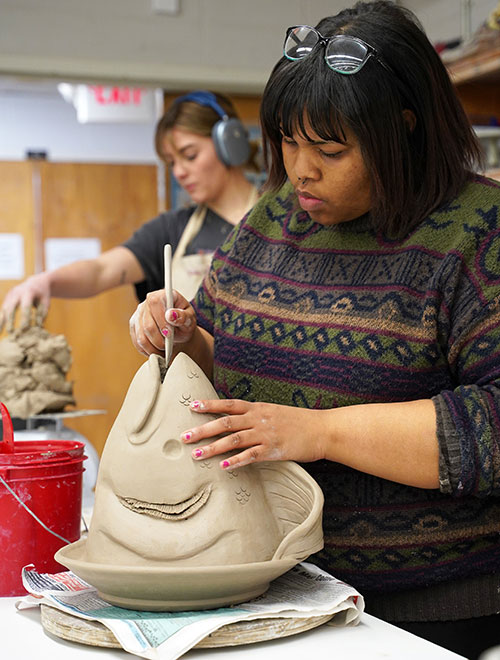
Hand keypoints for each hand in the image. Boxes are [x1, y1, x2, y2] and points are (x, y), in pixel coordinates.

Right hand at [0, 273, 49, 332]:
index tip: (24, 328)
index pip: (25, 306)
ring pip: (4, 308)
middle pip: (12, 307)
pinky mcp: (7, 298)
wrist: (36, 282)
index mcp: (29, 292)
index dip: (24, 317)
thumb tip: (38, 328)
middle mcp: (17, 292)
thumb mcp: (46, 302)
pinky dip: (1, 318)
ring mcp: (10, 294)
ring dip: (2, 321)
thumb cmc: (42, 294)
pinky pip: (3, 309)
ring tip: (0, 333)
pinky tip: (0, 329)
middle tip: (11, 332)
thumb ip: (42, 314)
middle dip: (10, 320)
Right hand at [129, 288, 196, 355]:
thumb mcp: (190, 319)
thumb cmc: (184, 322)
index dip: (161, 319)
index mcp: (162, 295)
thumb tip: (170, 315)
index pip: (155, 302)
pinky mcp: (134, 327)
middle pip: (147, 324)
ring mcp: (138, 315)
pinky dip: (148, 350)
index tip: (169, 333)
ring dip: (154, 348)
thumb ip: (183, 316)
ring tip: (164, 350)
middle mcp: (147, 303)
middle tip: (169, 345)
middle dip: (159, 339)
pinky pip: (137, 343)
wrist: (178, 331)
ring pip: (141, 337)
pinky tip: (157, 351)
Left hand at [180, 398, 328, 468]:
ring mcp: (265, 434)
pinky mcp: (273, 450)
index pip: (229, 405)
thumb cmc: (299, 422)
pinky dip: (235, 461)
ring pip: (233, 440)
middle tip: (184, 436)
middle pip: (225, 423)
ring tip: (196, 454)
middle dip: (203, 429)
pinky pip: (250, 456)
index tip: (192, 406)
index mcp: (258, 409)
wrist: (322, 429)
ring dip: (212, 447)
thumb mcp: (275, 413)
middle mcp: (258, 419)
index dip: (210, 405)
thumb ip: (257, 416)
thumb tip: (241, 421)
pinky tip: (222, 467)